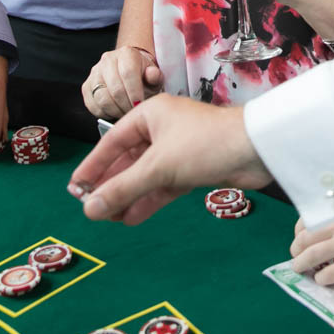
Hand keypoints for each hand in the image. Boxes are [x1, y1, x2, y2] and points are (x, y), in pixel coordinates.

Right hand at [70, 96, 270, 224]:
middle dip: (112, 185)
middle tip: (91, 208)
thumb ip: (123, 189)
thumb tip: (89, 209)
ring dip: (130, 196)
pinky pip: (164, 184)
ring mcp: (180, 148)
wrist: (257, 149)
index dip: (94, 165)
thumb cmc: (204, 145)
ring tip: (109, 219)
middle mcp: (163, 128)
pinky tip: (132, 217)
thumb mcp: (158, 167)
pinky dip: (150, 199)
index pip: (112, 141)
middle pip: (129, 159)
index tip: (76, 187)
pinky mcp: (194, 167)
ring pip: (147, 174)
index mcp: (151, 114)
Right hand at [83, 46, 161, 119]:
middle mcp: (108, 59)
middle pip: (115, 88)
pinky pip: (92, 105)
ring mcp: (95, 72)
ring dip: (115, 111)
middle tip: (133, 113)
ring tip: (125, 113)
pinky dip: (104, 113)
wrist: (131, 72)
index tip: (139, 105)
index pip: (128, 73)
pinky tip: (115, 112)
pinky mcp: (86, 86)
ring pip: (102, 98)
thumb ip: (155, 76)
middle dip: (126, 106)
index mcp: (127, 53)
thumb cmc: (143, 76)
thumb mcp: (154, 76)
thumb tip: (152, 75)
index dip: (134, 92)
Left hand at [289, 196, 333, 284]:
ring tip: (298, 270)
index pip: (309, 216)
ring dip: (300, 264)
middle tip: (296, 256)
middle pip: (305, 237)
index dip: (301, 229)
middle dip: (296, 249)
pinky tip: (323, 280)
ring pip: (311, 256)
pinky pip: (330, 273)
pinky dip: (322, 278)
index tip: (302, 236)